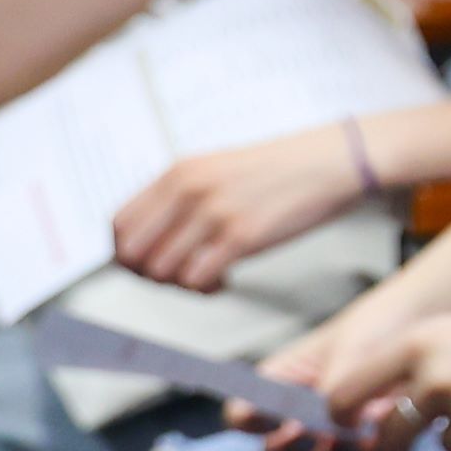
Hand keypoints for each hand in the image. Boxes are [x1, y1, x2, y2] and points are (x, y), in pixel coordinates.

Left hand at [112, 126, 367, 291]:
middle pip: (133, 252)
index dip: (126, 252)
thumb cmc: (281, 170)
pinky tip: (224, 280)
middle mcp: (189, 191)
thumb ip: (182, 196)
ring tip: (204, 278)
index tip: (146, 262)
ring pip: (162, 271)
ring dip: (179, 284)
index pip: (119, 224)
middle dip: (149, 273)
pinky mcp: (242, 236)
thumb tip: (151, 237)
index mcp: (179, 172)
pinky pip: (198, 278)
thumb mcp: (218, 169)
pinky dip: (205, 288)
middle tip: (175, 275)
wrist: (332, 162)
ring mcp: (214, 214)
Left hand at [321, 302, 450, 450]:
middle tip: (429, 425)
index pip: (347, 392)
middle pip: (391, 436)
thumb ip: (411, 363)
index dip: (343, 415)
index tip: (349, 424)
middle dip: (404, 439)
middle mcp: (435, 379)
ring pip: (447, 446)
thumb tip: (370, 404)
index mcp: (418, 345)